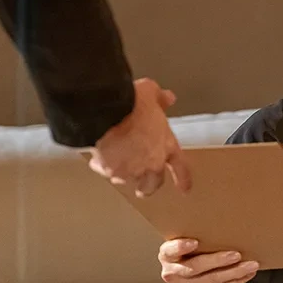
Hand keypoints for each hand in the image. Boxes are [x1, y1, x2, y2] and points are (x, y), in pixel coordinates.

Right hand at [88, 78, 191, 197]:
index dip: (183, 179)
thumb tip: (168, 98)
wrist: (107, 113)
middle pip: (153, 184)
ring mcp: (130, 170)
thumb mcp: (151, 93)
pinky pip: (107, 172)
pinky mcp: (111, 171)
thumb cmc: (131, 104)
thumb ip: (160, 99)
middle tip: (143, 189)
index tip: (185, 188)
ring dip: (124, 176)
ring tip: (117, 172)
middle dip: (148, 186)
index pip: (181, 167)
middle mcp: (151, 163)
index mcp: (166, 145)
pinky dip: (103, 167)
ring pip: (128, 181)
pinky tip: (98, 160)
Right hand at [159, 238, 259, 282]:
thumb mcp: (188, 249)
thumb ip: (198, 241)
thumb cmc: (192, 258)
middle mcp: (171, 273)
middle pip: (194, 267)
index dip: (180, 247)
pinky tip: (247, 274)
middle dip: (217, 261)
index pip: (169, 250)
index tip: (195, 241)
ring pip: (211, 281)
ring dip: (234, 272)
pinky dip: (236, 281)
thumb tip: (228, 226)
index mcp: (167, 256)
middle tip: (236, 254)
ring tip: (250, 265)